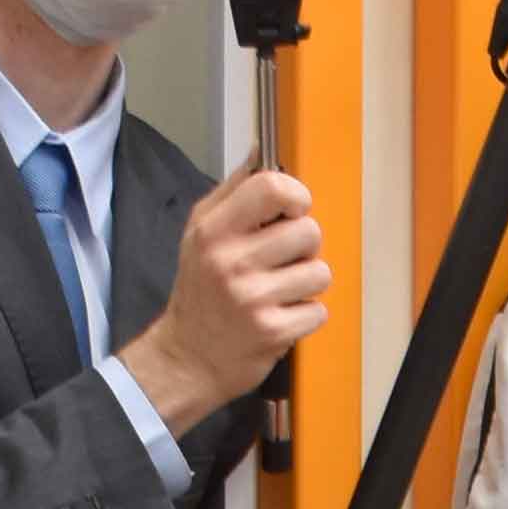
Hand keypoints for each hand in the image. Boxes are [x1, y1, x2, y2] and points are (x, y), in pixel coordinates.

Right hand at [124, 165, 327, 423]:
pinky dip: (305, 315)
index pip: (272, 187)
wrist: (187, 357)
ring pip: (320, 272)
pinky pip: (318, 310)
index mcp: (214, 230)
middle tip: (280, 261)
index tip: (292, 211)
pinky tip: (280, 315)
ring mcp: (253, 298)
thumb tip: (261, 151)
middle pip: (308, 231)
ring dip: (306, 283)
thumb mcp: (200, 232)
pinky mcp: (273, 331)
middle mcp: (231, 261)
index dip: (295, 196)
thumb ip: (232, 190)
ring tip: (279, 290)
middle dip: (303, 246)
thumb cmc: (199, 290)